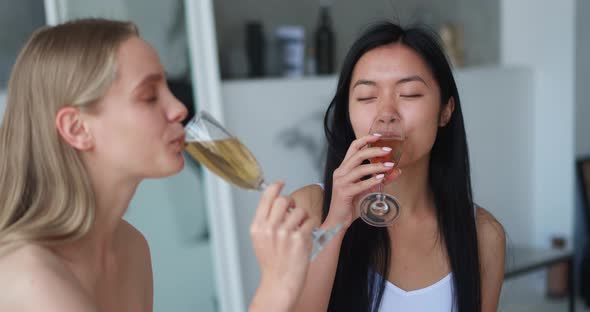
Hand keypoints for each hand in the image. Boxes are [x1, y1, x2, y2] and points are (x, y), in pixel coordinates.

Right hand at [249, 182, 317, 311]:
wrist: (280, 281)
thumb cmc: (272, 261)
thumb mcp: (259, 239)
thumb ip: (265, 220)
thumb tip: (275, 200)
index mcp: (258, 227)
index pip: (267, 198)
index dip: (276, 187)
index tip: (281, 183)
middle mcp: (270, 229)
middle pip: (284, 200)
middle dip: (291, 202)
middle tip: (293, 210)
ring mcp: (285, 234)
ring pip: (299, 210)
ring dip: (303, 216)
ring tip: (300, 226)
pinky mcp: (299, 239)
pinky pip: (310, 222)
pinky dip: (311, 225)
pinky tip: (306, 233)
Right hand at [326, 134, 401, 227]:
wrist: (337, 221)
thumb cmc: (351, 204)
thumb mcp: (367, 190)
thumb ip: (379, 180)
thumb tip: (396, 171)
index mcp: (343, 168)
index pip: (353, 148)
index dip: (365, 140)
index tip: (378, 136)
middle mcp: (340, 172)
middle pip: (357, 155)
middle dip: (374, 150)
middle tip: (388, 150)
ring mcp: (341, 182)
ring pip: (359, 169)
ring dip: (376, 167)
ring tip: (389, 166)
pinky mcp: (343, 192)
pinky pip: (360, 184)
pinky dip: (371, 181)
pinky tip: (381, 179)